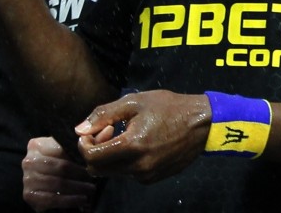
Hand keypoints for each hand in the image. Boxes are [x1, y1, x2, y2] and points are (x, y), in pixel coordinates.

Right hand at [23, 136, 95, 211]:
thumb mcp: (61, 151)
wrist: (39, 187)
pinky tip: (81, 199)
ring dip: (77, 188)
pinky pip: (53, 198)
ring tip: (90, 189)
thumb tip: (95, 137)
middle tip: (93, 178)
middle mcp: (29, 161)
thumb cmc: (54, 166)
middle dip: (79, 174)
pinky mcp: (29, 195)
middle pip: (60, 167)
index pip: (60, 150)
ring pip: (58, 183)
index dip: (78, 157)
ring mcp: (27, 178)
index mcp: (36, 145)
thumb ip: (74, 144)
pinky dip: (70, 200)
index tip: (91, 163)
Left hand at [75, 89, 209, 182]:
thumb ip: (103, 115)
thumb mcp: (132, 102)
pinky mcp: (155, 178)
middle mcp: (139, 167)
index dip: (84, 143)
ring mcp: (148, 175)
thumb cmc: (167, 107)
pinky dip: (123, 161)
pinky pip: (128, 174)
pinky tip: (135, 142)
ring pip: (112, 172)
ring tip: (123, 133)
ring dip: (109, 155)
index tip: (94, 129)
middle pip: (98, 169)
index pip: (92, 157)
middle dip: (95, 150)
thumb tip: (79, 129)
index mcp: (132, 146)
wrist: (202, 123)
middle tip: (107, 129)